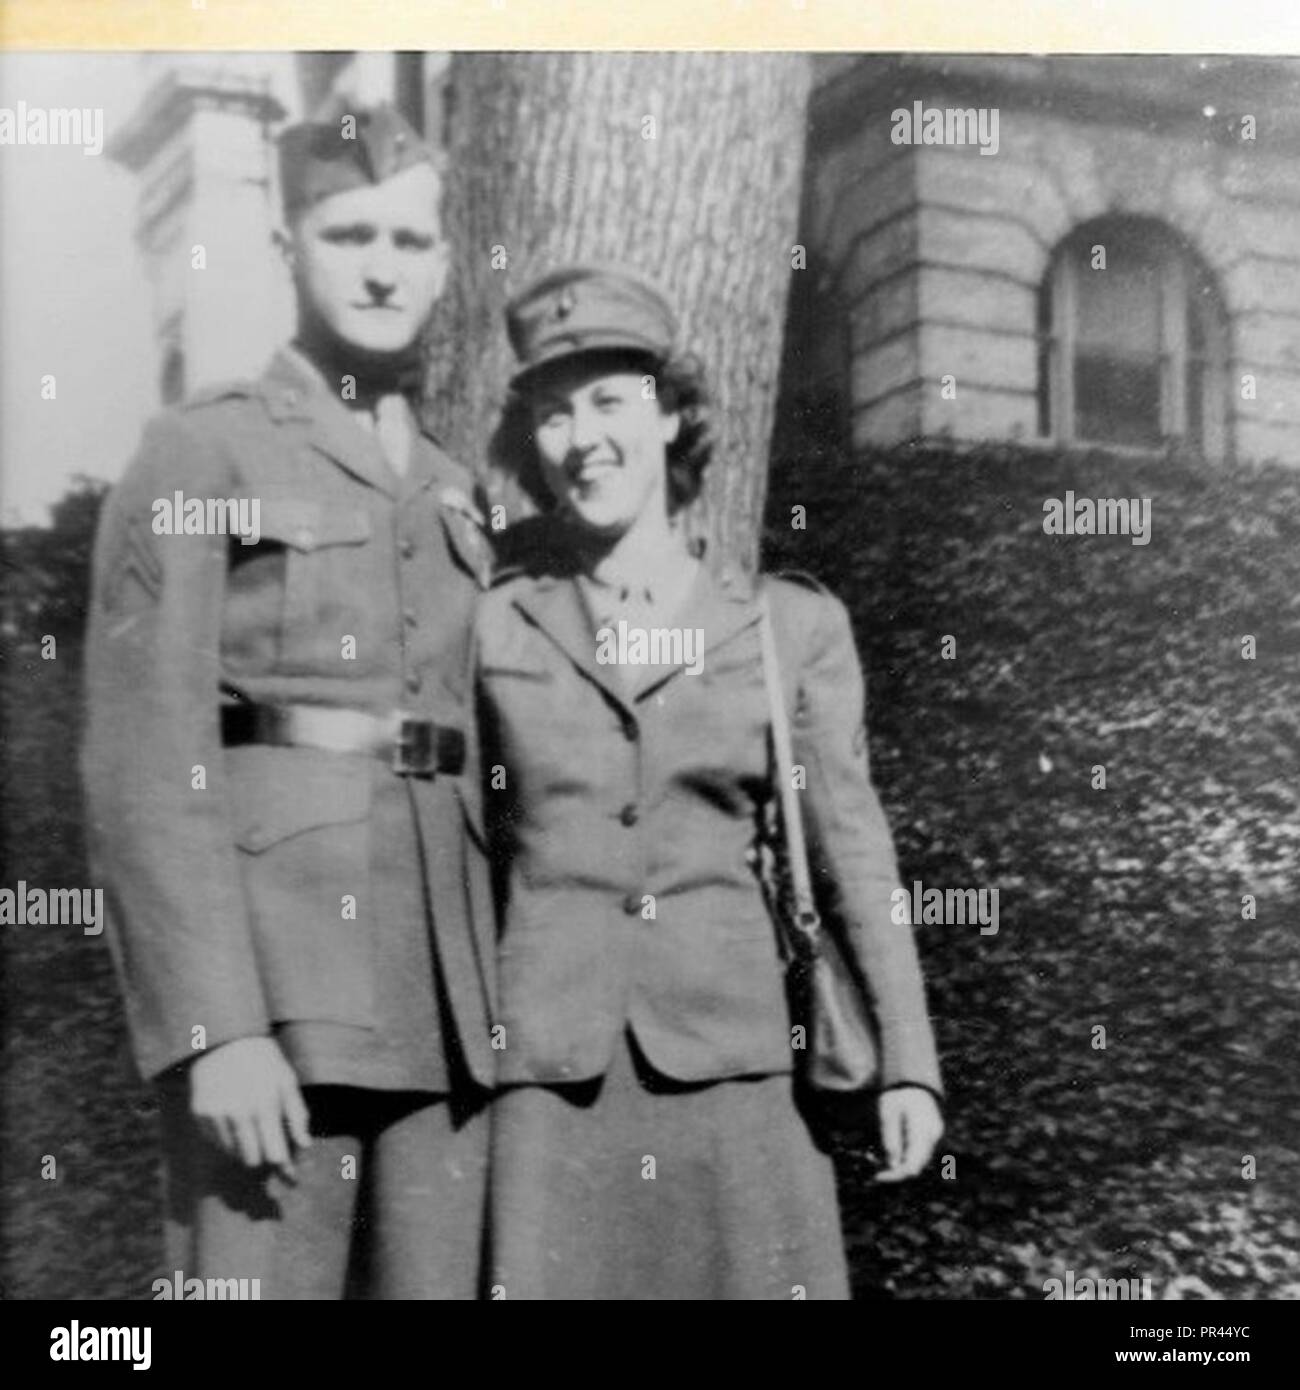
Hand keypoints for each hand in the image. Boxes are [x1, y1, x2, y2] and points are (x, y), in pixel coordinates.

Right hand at [189, 1036, 311, 1179]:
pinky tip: (231, 1116)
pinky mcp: (199, 1115)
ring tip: (249, 1122)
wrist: (224, 1039)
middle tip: (268, 1144)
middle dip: (264, 1156)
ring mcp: (216, 1115)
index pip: (275, 1153)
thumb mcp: (287, 1081)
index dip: (285, 1168)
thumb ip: (297, 1115)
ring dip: (244, 1146)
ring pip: (233, 1154)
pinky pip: (216, 1142)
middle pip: (252, 1160)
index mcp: (265, 1105)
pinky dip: (226, 1137)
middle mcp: (239, 1113)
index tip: (292, 1178)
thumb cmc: (263, 1061)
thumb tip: (306, 1146)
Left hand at [875, 1086, 942, 1182]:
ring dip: (900, 1163)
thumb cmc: (898, 1095)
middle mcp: (932, 1137)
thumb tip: (893, 1165)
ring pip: (918, 1161)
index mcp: (922, 1130)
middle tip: (876, 1170)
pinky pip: (919, 1152)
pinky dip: (906, 1155)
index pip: (912, 1165)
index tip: (878, 1176)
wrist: (914, 1083)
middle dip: (896, 1170)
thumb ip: (890, 1138)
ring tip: (879, 1157)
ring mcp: (934, 1137)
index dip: (895, 1175)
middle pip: (917, 1166)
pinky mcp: (931, 1136)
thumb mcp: (888, 1112)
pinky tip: (892, 1150)